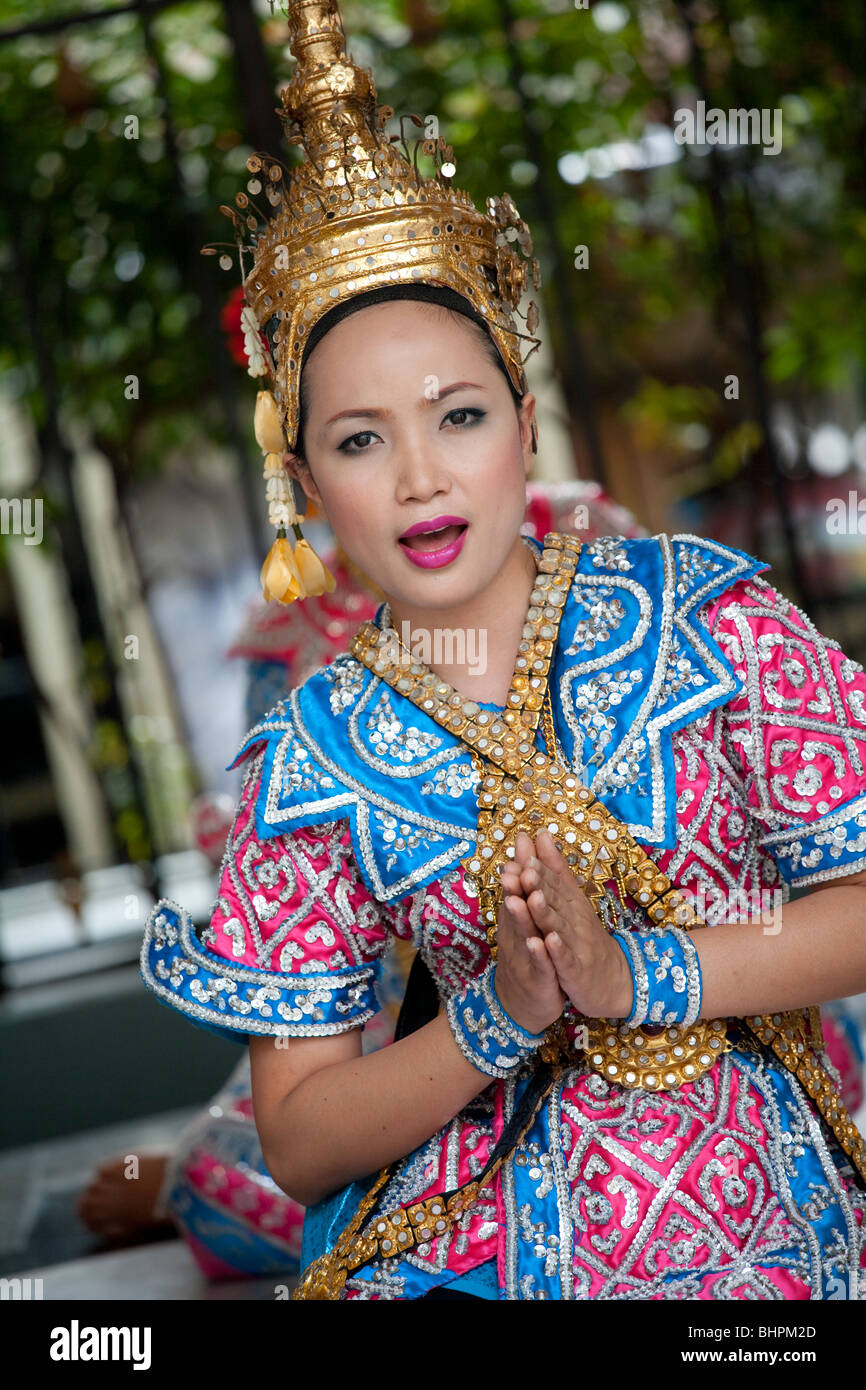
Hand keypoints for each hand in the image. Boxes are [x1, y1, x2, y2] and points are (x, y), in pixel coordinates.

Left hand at [500, 829, 631, 1019]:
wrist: (613, 979)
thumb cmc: (585, 936)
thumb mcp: (572, 900)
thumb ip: (555, 869)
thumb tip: (541, 834)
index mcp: (571, 903)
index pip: (554, 882)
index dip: (539, 869)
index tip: (523, 853)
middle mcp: (575, 920)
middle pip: (555, 900)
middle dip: (539, 885)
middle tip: (524, 868)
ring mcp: (577, 945)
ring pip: (558, 926)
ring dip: (545, 912)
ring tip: (532, 898)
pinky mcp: (576, 970)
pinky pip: (566, 959)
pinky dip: (558, 950)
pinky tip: (548, 941)